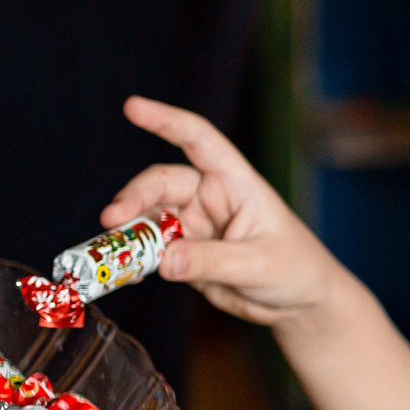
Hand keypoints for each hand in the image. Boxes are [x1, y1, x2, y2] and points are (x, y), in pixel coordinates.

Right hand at [102, 97, 343, 328]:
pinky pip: (150, 251)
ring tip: (113, 254)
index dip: (167, 121)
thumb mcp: (258, 264)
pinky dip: (133, 259)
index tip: (133, 107)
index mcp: (235, 182)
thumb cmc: (293, 269)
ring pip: (148, 218)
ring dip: (128, 233)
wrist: (298, 302)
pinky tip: (125, 273)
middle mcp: (209, 197)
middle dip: (134, 197)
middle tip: (111, 220)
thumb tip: (164, 261)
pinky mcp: (183, 253)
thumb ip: (212, 262)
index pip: (199, 140)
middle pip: (161, 183)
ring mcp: (193, 225)